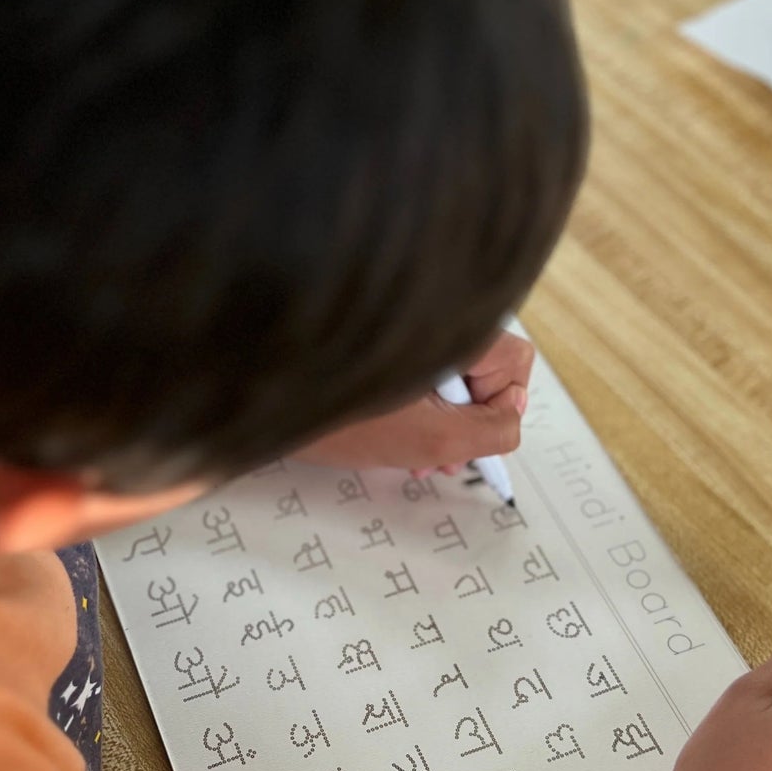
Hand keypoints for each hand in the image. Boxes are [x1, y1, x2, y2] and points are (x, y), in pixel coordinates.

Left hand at [292, 330, 533, 472]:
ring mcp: (404, 325)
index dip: (498, 410)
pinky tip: (386, 433)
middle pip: (480, 368)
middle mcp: (432, 313)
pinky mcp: (371, 339)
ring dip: (437, 418)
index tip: (464, 440)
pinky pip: (413, 370)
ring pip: (445, 373)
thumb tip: (512, 418)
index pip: (515, 363)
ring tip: (409, 454)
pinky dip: (409, 403)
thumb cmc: (336, 414)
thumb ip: (490, 430)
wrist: (256, 396)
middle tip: (439, 458)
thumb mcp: (431, 438)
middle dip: (465, 421)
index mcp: (452, 324)